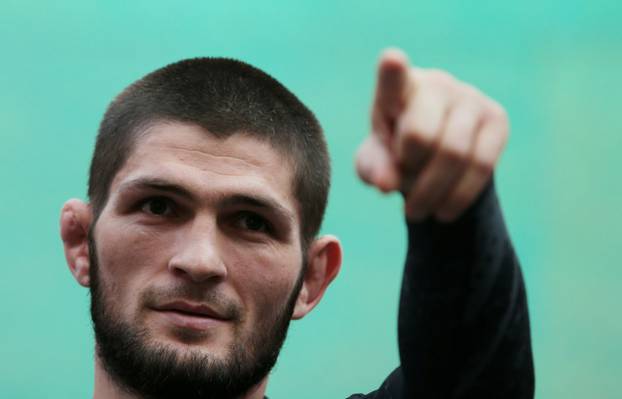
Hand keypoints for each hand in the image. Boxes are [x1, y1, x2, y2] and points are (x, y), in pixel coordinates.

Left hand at [356, 48, 508, 221]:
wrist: (437, 158)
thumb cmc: (396, 154)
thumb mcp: (376, 163)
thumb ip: (375, 169)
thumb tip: (386, 184)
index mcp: (397, 88)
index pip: (393, 78)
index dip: (392, 70)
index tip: (391, 60)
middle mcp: (436, 84)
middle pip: (420, 135)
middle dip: (408, 174)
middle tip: (399, 192)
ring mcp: (470, 98)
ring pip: (454, 154)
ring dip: (431, 193)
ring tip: (417, 212)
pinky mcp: (497, 118)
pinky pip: (482, 165)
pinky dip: (458, 197)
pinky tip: (443, 212)